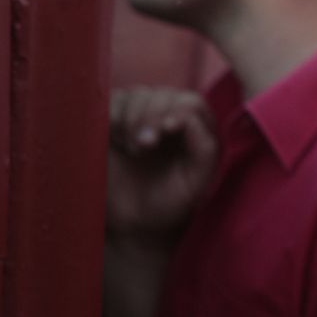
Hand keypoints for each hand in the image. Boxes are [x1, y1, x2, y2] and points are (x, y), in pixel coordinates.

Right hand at [106, 87, 219, 241]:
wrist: (134, 222)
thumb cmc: (170, 202)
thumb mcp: (196, 183)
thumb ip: (205, 151)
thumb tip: (190, 120)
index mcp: (196, 127)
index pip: (190, 102)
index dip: (178, 110)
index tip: (167, 129)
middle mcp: (169, 114)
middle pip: (162, 94)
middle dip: (151, 115)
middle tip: (144, 145)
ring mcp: (140, 114)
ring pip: (137, 94)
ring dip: (132, 116)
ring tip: (133, 148)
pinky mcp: (113, 120)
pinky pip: (111, 102)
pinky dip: (112, 115)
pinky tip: (116, 140)